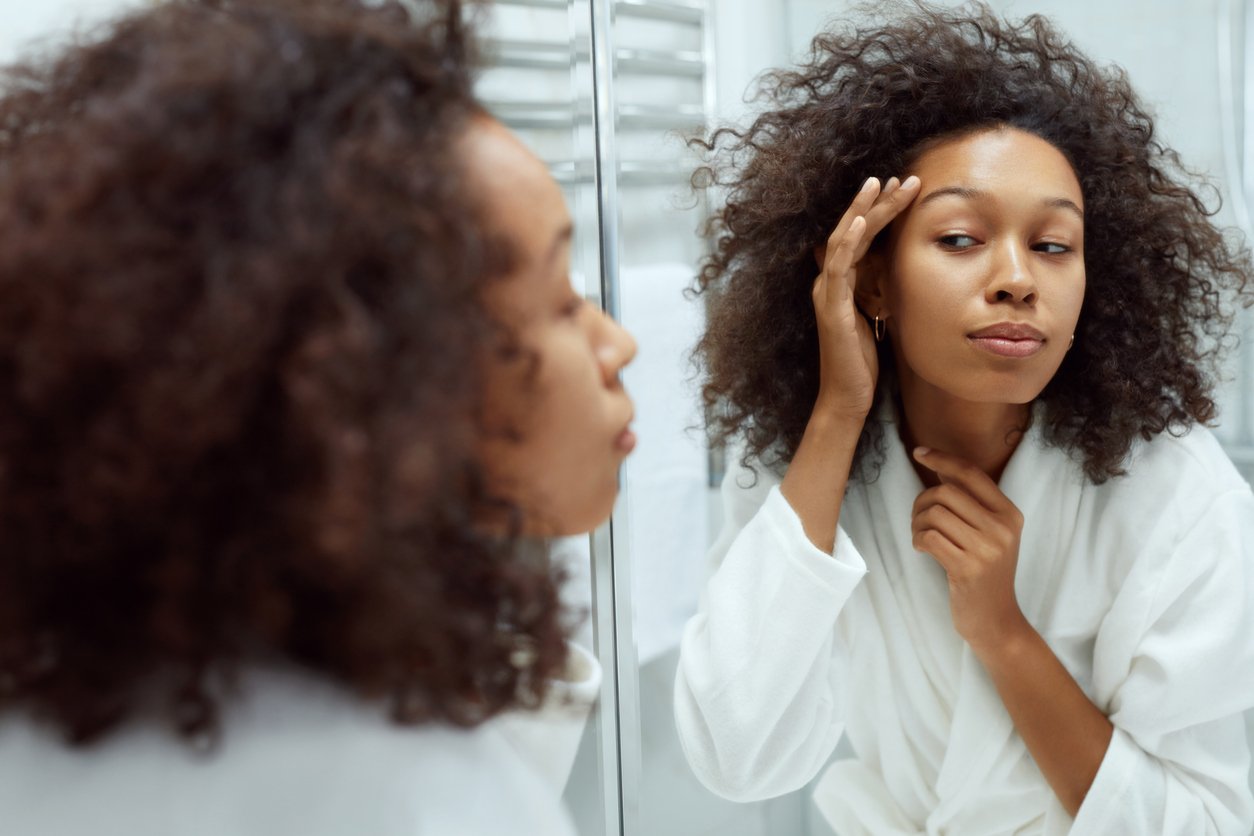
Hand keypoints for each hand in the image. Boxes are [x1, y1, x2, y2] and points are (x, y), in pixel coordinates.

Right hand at [811, 175, 919, 419]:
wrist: (847, 398)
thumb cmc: (862, 363)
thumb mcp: (878, 318)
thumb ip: (881, 292)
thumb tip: (900, 271)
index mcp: (841, 284)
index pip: (859, 237)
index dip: (877, 211)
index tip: (900, 188)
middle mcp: (829, 283)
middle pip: (850, 230)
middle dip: (875, 201)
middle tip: (899, 176)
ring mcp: (828, 293)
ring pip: (844, 240)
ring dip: (864, 210)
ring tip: (882, 184)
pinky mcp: (832, 308)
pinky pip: (838, 267)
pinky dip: (849, 241)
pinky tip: (861, 221)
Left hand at [910, 447, 1028, 655]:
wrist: (996, 619)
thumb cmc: (984, 573)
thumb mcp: (988, 533)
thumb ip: (970, 502)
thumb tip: (941, 467)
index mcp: (1010, 514)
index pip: (971, 473)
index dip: (942, 458)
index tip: (919, 451)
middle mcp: (1003, 528)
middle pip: (945, 492)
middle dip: (921, 502)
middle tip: (919, 521)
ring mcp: (988, 549)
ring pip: (934, 513)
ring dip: (917, 524)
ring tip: (922, 538)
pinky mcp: (969, 568)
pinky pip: (929, 537)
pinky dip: (918, 541)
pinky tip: (924, 550)